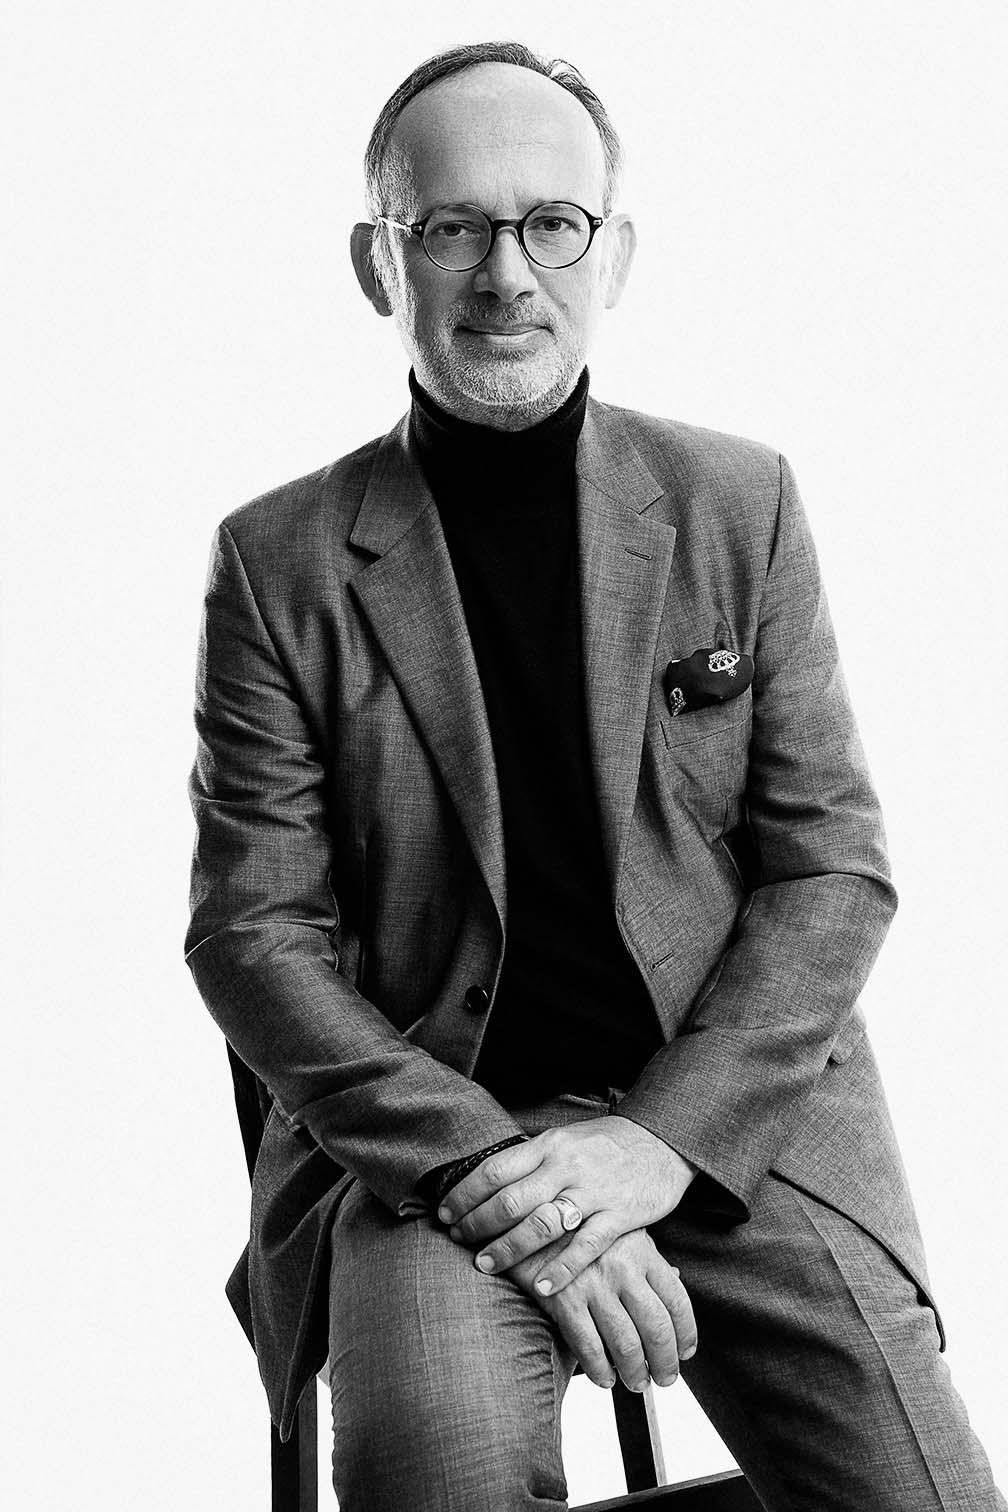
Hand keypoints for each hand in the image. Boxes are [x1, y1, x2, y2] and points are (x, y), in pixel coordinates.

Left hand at [439, 1116, 696, 1293]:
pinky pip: (585, 1246)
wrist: (662, 1140)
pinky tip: (542, 1287)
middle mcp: (566, 1166)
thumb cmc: (607, 1143)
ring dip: (508, 1248)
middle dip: (477, 1224)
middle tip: (457, 1241)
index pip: (495, 1170)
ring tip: (485, 1265)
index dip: (465, 1194)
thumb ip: (533, 1161)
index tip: (445, 1213)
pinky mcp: (619, 1215)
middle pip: (510, 1199)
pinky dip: (561, 1269)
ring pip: (541, 1224)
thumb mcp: (565, 1141)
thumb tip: (489, 1182)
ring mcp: (593, 1191)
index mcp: (549, 1146)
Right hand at [509, 1227, 697, 1390]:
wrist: (529, 1217)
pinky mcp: (564, 1299)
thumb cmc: (578, 1225)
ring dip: (635, 1372)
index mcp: (641, 1250)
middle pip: (656, 1328)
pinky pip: (589, 1347)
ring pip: (626, 1344)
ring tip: (636, 1382)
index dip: (685, 1334)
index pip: (677, 1300)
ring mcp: (593, 1284)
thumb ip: (646, 1257)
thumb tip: (676, 1281)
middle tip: (665, 1377)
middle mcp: (622, 1268)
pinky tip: (605, 1377)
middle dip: (665, 1362)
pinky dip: (600, 1370)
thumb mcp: (619, 1230)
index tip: (685, 1352)